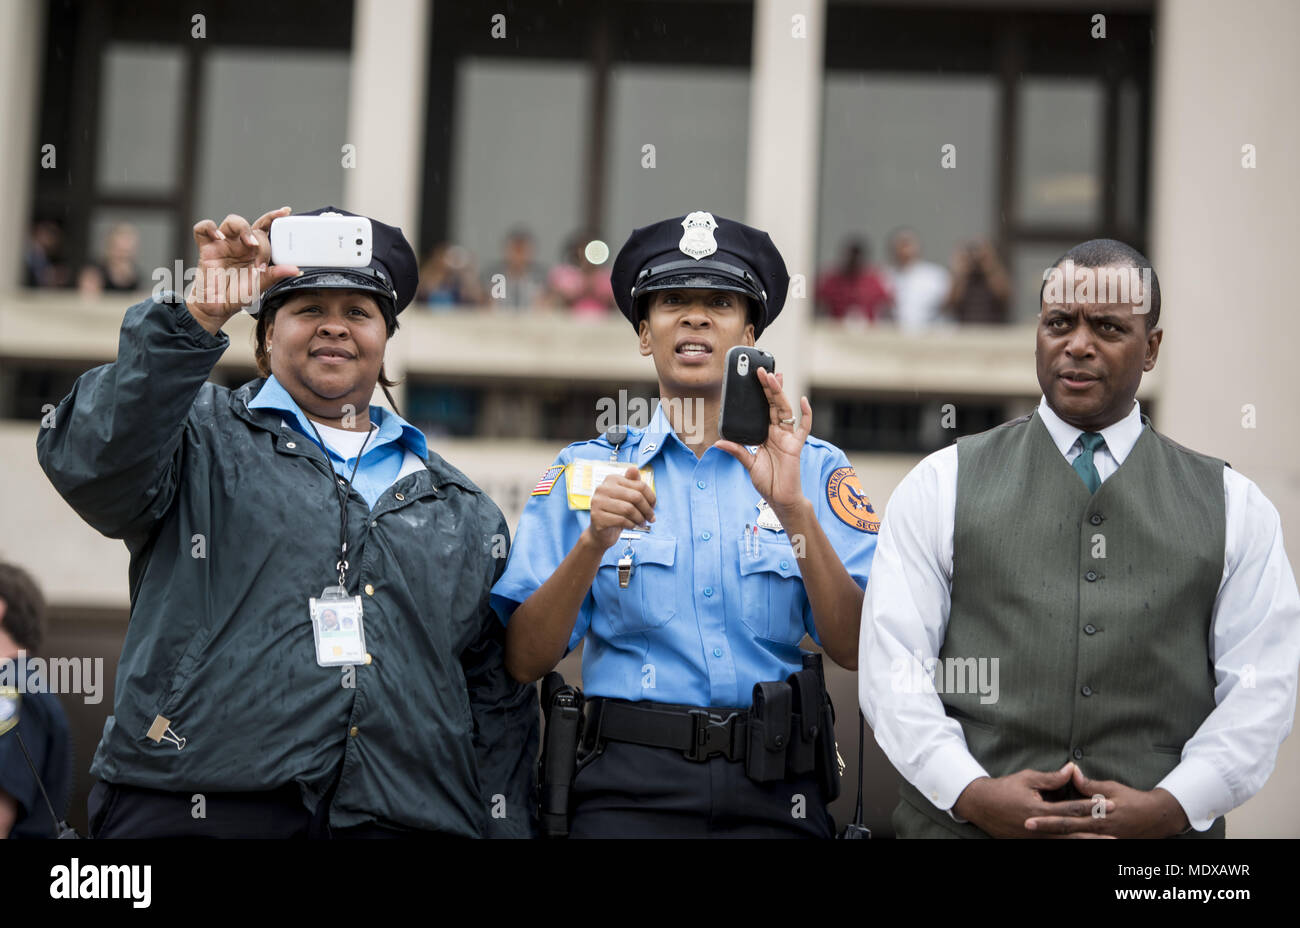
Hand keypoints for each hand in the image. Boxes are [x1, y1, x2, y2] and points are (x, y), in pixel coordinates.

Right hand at [185, 206, 299, 333]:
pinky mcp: (206, 248)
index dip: (274, 218)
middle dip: (260, 238)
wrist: (218, 307)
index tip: (286, 212)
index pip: (265, 229)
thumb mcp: (260, 286)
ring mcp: (223, 244)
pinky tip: (218, 237)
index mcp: (254, 251)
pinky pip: (203, 229)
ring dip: (242, 227)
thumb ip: (275, 275)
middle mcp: (240, 244)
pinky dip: (210, 228)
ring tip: (249, 243)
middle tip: (261, 255)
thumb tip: (295, 269)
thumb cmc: (238, 295)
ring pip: (231, 221)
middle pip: (251, 225)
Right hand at [581, 466, 655, 550]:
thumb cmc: (616, 512)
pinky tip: (632, 526)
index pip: (640, 485)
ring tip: (641, 523)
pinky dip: (631, 525)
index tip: (653, 507)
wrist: (601, 531)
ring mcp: (598, 502)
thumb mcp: (626, 496)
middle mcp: (603, 488)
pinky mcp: (597, 517)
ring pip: (629, 509)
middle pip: (636, 497)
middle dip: (647, 510)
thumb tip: (634, 469)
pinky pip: (622, 520)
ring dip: (640, 519)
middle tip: (651, 518)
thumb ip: (633, 483)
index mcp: (612, 479)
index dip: (651, 498)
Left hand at [714, 367, 811, 516]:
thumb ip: (737, 451)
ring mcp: (788, 438)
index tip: (755, 379)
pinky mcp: (796, 446)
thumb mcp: (748, 464)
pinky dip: (805, 414)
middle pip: (773, 405)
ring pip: (784, 410)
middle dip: (768, 387)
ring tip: (774, 377)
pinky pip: (803, 427)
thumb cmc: (767, 482)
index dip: (760, 394)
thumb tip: (719, 442)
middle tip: (761, 370)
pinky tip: (802, 401)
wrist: (781, 499)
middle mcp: (778, 433)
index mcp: (766, 435)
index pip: (762, 409)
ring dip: (779, 394)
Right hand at [953, 764, 1115, 838]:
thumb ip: (1052, 778)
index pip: (1071, 810)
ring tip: (1104, 845)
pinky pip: (1052, 845)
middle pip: (1072, 833)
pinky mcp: (1030, 843)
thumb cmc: (1004, 789)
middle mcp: (1039, 829)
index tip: (1109, 805)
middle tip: (1115, 836)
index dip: (1091, 807)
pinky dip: (1068, 845)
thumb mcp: (1027, 779)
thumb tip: (1072, 769)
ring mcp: (1034, 839)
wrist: (980, 805)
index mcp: (1039, 811)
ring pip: (1064, 844)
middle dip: (1095, 834)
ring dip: (1084, 844)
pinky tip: (1081, 845)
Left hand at [1024, 765, 1189, 837]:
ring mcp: (1102, 839)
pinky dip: (1070, 840)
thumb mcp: (1112, 788)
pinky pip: (1085, 842)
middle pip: (1066, 831)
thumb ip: (1090, 785)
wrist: (1156, 819)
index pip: (1067, 818)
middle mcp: (1097, 831)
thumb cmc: (1133, 800)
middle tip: (1026, 826)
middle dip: (1045, 829)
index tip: (1029, 818)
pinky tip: (1055, 838)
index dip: (1047, 819)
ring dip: (1055, 837)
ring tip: (1036, 834)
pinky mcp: (1105, 842)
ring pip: (1074, 839)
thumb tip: (1072, 772)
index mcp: (1097, 817)